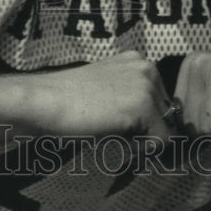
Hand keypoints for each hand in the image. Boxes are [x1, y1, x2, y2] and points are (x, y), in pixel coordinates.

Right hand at [25, 50, 172, 139]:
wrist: (43, 100)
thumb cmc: (67, 100)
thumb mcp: (107, 88)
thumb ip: (130, 96)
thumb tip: (158, 125)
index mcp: (138, 60)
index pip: (160, 101)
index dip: (143, 121)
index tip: (117, 125)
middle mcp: (147, 67)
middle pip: (166, 115)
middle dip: (145, 130)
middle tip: (112, 132)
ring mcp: (147, 85)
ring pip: (165, 129)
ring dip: (143, 141)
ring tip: (111, 134)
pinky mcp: (144, 106)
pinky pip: (162, 142)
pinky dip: (142, 151)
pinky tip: (115, 141)